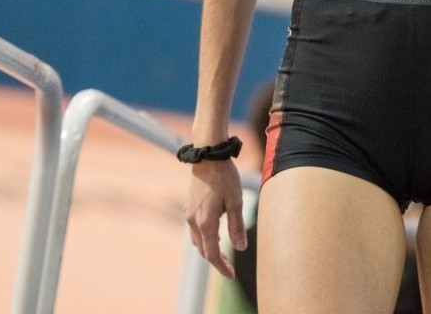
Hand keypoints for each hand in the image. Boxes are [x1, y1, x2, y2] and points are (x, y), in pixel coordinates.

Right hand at [184, 160, 246, 279]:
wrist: (207, 155)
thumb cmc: (224, 176)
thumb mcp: (236, 201)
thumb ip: (237, 226)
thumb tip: (240, 248)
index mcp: (205, 223)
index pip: (212, 254)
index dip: (222, 267)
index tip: (231, 276)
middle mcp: (193, 221)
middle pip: (204, 250)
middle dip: (216, 260)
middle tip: (230, 266)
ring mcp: (189, 214)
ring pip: (198, 241)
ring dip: (209, 249)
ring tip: (224, 251)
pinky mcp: (189, 206)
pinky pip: (195, 230)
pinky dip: (205, 237)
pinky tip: (215, 232)